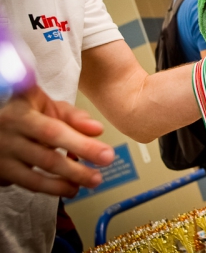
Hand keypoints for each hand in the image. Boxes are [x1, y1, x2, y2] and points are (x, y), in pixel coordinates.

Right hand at [0, 86, 114, 196]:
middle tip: (102, 174)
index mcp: (21, 113)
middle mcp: (7, 136)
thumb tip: (97, 130)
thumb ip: (73, 116)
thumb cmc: (28, 112)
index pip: (54, 132)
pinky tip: (71, 188)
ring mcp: (1, 157)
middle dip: (78, 169)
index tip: (106, 153)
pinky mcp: (0, 173)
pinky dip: (52, 189)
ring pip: (36, 177)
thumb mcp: (48, 105)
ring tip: (92, 182)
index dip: (81, 144)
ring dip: (66, 184)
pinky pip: (28, 185)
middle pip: (46, 158)